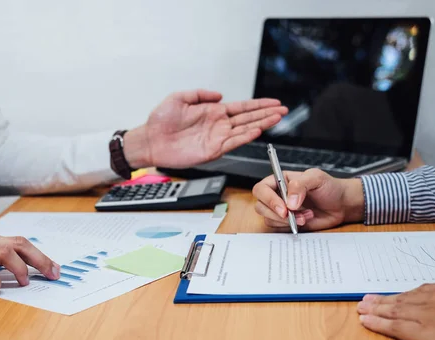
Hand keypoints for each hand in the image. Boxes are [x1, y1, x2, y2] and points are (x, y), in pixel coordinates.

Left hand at [122, 89, 287, 168]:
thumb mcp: (179, 97)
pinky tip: (257, 130)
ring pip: (245, 130)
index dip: (259, 105)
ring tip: (277, 118)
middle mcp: (218, 125)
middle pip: (248, 118)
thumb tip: (221, 94)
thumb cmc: (160, 121)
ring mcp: (217, 138)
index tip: (274, 102)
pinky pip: (233, 143)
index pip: (242, 107)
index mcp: (213, 112)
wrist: (150, 140)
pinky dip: (246, 137)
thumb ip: (201, 94)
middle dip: (267, 114)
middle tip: (283, 110)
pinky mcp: (212, 150)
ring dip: (262, 124)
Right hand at [252, 168, 364, 230]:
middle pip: (261, 206)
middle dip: (276, 213)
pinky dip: (292, 226)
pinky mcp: (287, 223)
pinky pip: (279, 228)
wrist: (341, 205)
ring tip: (306, 215)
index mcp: (280, 181)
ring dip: (287, 221)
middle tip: (291, 215)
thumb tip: (289, 203)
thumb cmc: (329, 187)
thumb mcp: (316, 178)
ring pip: (269, 219)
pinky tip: (306, 219)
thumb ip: (300, 185)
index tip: (283, 208)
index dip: (268, 199)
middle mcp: (277, 195)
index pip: (261, 189)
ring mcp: (281, 210)